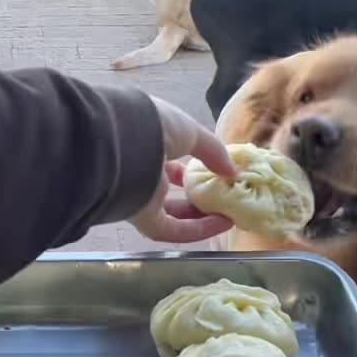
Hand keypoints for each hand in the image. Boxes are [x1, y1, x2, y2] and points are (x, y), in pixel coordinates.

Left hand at [127, 96, 236, 242]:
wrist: (124, 140)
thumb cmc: (154, 126)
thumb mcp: (190, 130)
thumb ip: (213, 150)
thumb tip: (232, 170)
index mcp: (143, 148)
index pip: (166, 165)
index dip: (189, 172)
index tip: (214, 175)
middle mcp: (138, 173)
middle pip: (168, 194)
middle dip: (196, 199)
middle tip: (223, 200)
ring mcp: (137, 198)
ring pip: (171, 215)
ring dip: (201, 218)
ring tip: (229, 215)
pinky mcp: (141, 219)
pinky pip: (173, 229)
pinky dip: (198, 229)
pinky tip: (222, 223)